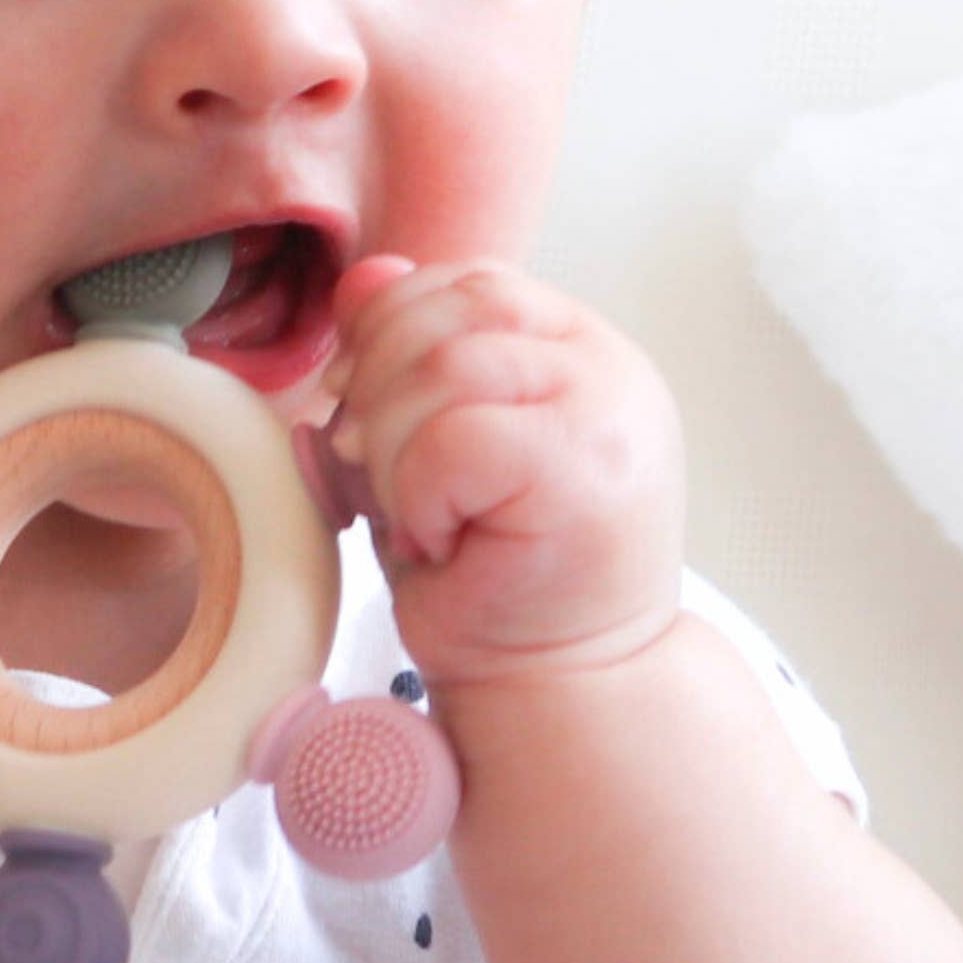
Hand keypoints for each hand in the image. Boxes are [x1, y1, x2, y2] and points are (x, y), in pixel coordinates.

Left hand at [320, 253, 684, 691]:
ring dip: (394, 451)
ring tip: (418, 517)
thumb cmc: (495, 581)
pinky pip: (455, 438)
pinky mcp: (584, 469)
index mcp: (578, 349)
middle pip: (453, 311)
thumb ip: (403, 360)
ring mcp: (607, 413)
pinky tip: (441, 542)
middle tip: (373, 472)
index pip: (469, 282)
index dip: (391, 325)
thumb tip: (360, 275)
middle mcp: (608, 367)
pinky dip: (419, 493)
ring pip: (446, 370)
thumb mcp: (430, 450)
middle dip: (379, 386)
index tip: (354, 400)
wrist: (561, 687)